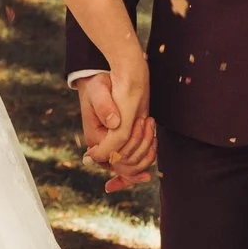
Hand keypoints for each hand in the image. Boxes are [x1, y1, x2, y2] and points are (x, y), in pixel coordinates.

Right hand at [75, 68, 157, 191]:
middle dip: (140, 145)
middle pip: (124, 165)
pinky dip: (149, 151)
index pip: (111, 157)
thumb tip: (114, 123)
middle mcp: (103, 146)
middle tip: (145, 121)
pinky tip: (153, 134)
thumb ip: (104, 106)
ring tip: (148, 122)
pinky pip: (138, 160)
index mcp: (94, 137)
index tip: (139, 125)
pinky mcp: (124, 144)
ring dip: (146, 147)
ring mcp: (114, 147)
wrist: (104, 83)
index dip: (128, 148)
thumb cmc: (99, 85)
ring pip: (133, 165)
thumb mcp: (98, 90)